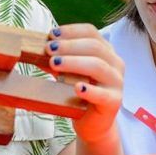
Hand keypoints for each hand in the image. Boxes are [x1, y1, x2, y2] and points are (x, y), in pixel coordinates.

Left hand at [45, 24, 122, 154]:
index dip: (71, 31)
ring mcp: (117, 82)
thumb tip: (38, 48)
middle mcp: (115, 63)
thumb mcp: (67, 72)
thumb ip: (58, 60)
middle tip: (49, 50)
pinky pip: (102, 94)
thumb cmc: (80, 93)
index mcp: (106, 51)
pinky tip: (76, 88)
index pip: (91, 32)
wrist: (93, 123)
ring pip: (98, 66)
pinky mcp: (114, 101)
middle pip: (94, 47)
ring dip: (74, 62)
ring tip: (54, 64)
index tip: (52, 35)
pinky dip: (89, 90)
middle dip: (69, 46)